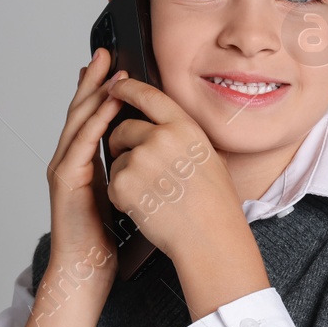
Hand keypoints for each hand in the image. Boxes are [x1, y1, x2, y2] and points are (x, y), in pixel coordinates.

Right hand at [42, 48, 125, 290]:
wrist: (88, 270)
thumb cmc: (108, 239)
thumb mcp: (126, 194)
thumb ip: (133, 171)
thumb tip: (160, 153)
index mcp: (85, 163)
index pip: (93, 118)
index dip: (101, 90)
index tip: (115, 66)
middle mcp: (70, 160)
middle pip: (81, 110)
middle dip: (94, 80)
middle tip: (106, 52)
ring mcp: (65, 168)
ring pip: (79, 120)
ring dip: (94, 92)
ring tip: (108, 68)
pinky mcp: (65, 179)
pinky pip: (82, 143)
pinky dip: (95, 121)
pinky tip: (107, 104)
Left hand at [103, 75, 244, 261]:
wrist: (211, 240)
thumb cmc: (215, 205)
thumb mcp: (208, 158)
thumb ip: (181, 137)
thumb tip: (159, 127)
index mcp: (186, 128)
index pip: (150, 96)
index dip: (128, 89)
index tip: (116, 86)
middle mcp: (162, 138)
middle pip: (125, 128)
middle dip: (121, 143)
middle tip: (134, 163)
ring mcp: (141, 160)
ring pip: (118, 159)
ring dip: (126, 175)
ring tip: (154, 195)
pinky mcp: (124, 184)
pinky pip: (113, 183)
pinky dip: (123, 196)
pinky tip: (146, 207)